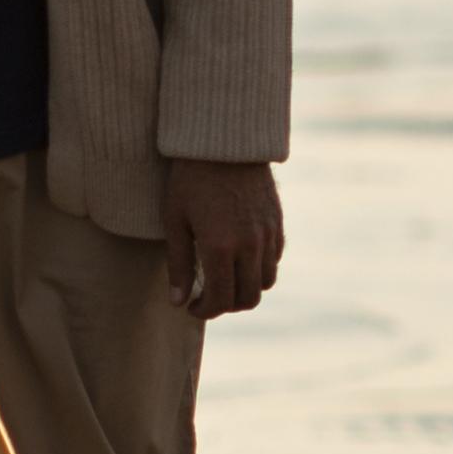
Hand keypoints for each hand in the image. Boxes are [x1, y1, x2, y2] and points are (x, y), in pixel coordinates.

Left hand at [167, 156, 282, 317]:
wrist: (222, 143)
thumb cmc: (189, 180)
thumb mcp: (175, 221)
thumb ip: (179, 264)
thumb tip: (178, 301)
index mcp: (220, 247)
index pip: (220, 299)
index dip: (204, 310)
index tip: (190, 306)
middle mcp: (250, 246)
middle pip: (247, 298)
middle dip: (225, 306)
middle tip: (205, 298)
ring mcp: (268, 235)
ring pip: (265, 283)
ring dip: (245, 290)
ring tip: (222, 281)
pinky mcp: (277, 224)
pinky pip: (274, 261)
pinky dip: (258, 270)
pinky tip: (238, 260)